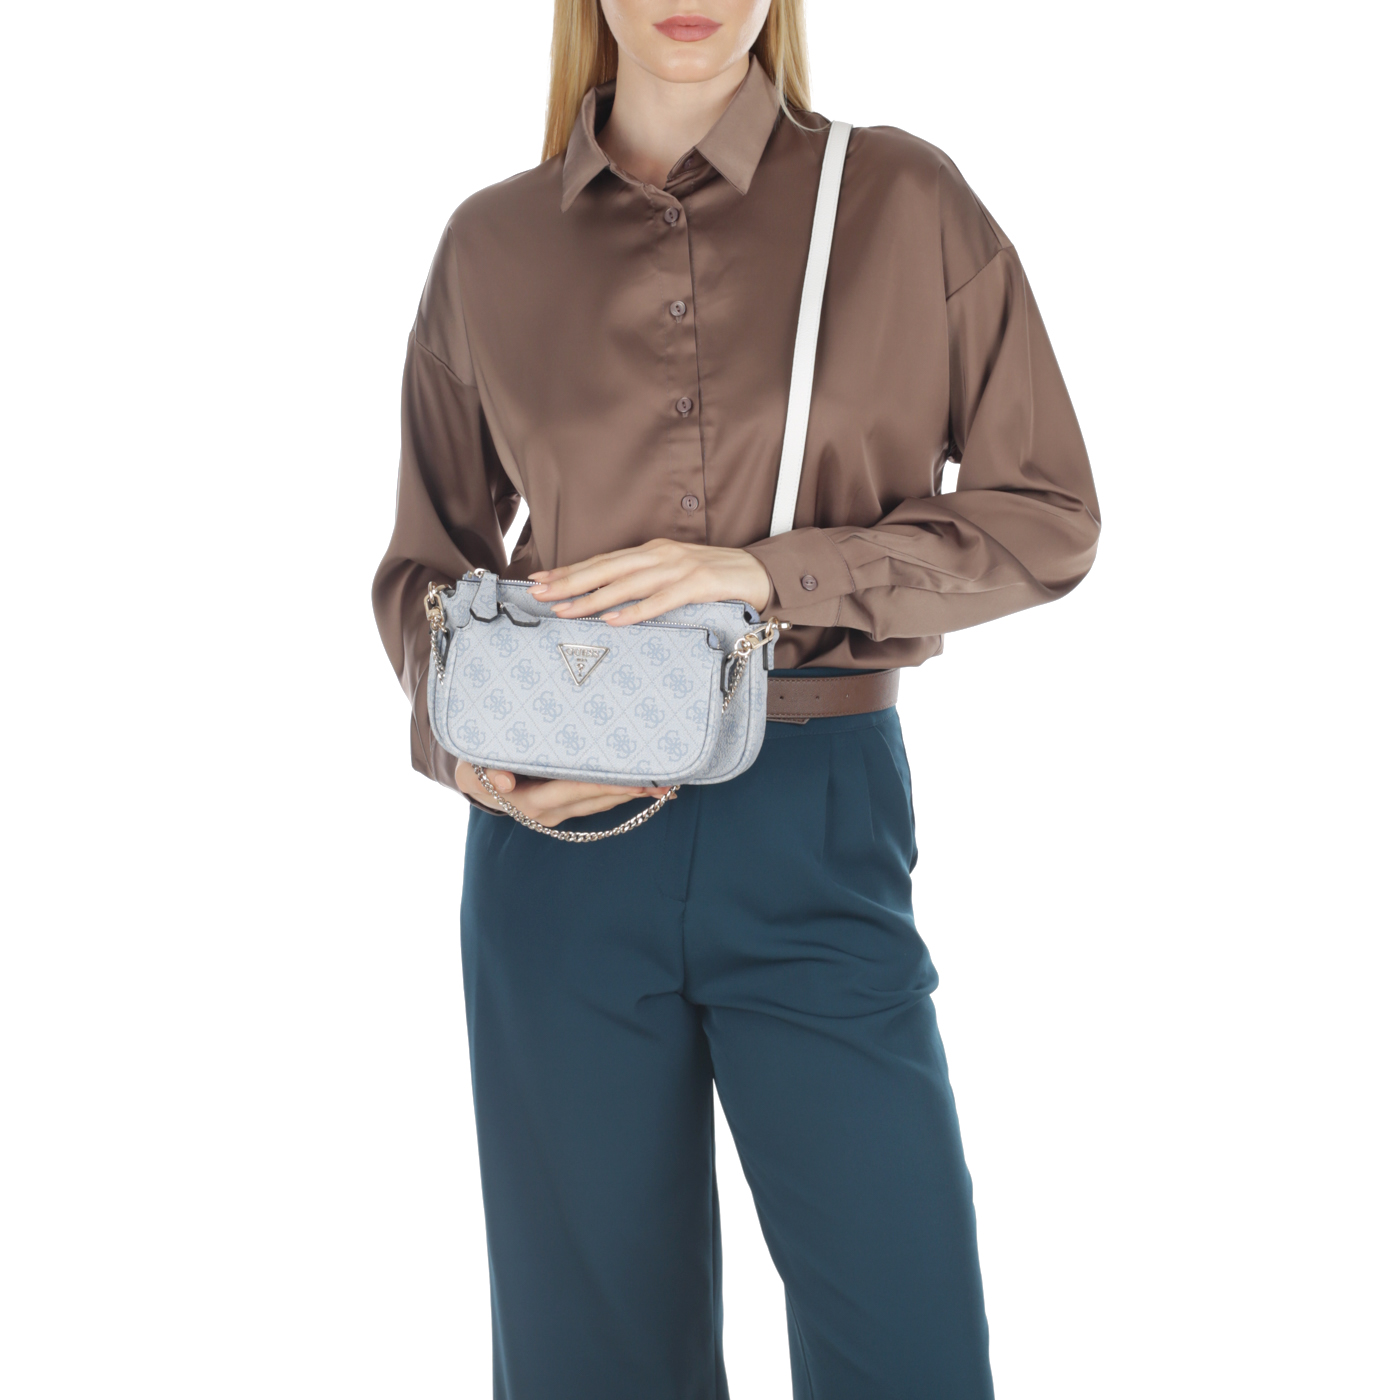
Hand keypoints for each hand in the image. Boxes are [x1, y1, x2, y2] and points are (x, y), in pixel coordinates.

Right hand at [455, 761, 672, 826]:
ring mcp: (560, 813)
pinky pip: (597, 802)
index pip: (573, 791)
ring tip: (664, 785)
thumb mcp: (472, 768)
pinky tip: (644, 787)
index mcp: (530, 801)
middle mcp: (549, 812)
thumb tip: (505, 781)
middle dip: (629, 792)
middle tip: (664, 783)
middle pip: (595, 801)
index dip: (603, 786)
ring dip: (631, 795)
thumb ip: (486, 772)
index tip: (632, 781)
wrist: (476, 783)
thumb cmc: (476, 768)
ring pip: (601, 804)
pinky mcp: (566, 808)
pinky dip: (620, 794)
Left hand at [526, 539, 772, 624]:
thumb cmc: (715, 579)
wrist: (759, 573)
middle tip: (538, 594)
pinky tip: (614, 621)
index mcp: (652, 551)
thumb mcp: (675, 575)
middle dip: (570, 582)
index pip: (603, 561)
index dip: (570, 571)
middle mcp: (660, 555)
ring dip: (594, 598)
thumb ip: (646, 584)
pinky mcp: (698, 585)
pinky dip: (636, 611)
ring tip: (566, 610)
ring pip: (627, 584)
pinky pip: (661, 600)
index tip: (540, 580)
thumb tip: (609, 603)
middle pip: (606, 568)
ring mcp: (679, 568)